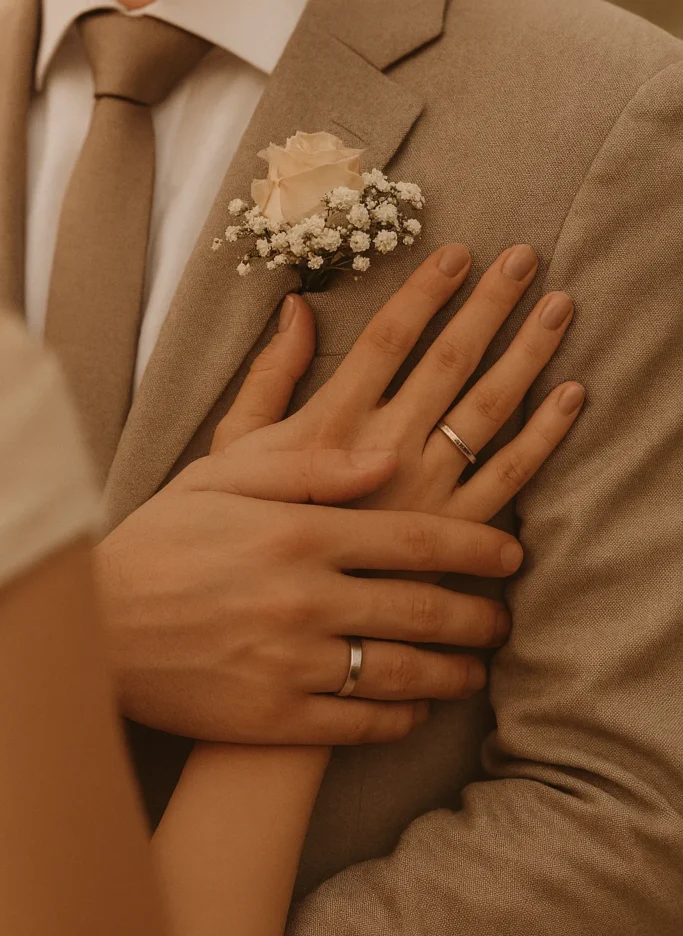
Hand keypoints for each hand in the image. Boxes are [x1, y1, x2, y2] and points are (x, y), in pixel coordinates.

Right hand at [97, 451, 519, 743]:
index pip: (415, 537)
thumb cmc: (159, 540)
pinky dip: (399, 721)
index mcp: (300, 532)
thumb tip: (388, 459)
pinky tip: (417, 713)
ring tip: (475, 672)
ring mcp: (293, 663)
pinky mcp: (274, 717)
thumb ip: (309, 465)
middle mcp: (306, 598)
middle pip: (423, 607)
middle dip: (478, 616)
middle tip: (504, 621)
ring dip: (453, 674)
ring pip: (402, 672)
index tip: (512, 554)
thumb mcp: (221, 478)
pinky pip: (359, 725)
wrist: (94, 627)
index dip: (476, 546)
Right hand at [213, 243, 582, 526]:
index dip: (426, 293)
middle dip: (491, 306)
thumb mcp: (231, 453)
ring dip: (528, 356)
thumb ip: (268, 381)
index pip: (388, 340)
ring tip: (560, 309)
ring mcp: (424, 496)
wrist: (247, 622)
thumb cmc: (230, 536)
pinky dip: (544, 439)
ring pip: (489, 413)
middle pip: (449, 362)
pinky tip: (571, 397)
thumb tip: (297, 309)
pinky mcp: (448, 539)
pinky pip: (508, 481)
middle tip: (527, 259)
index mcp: (329, 424)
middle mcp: (383, 452)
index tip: (459, 254)